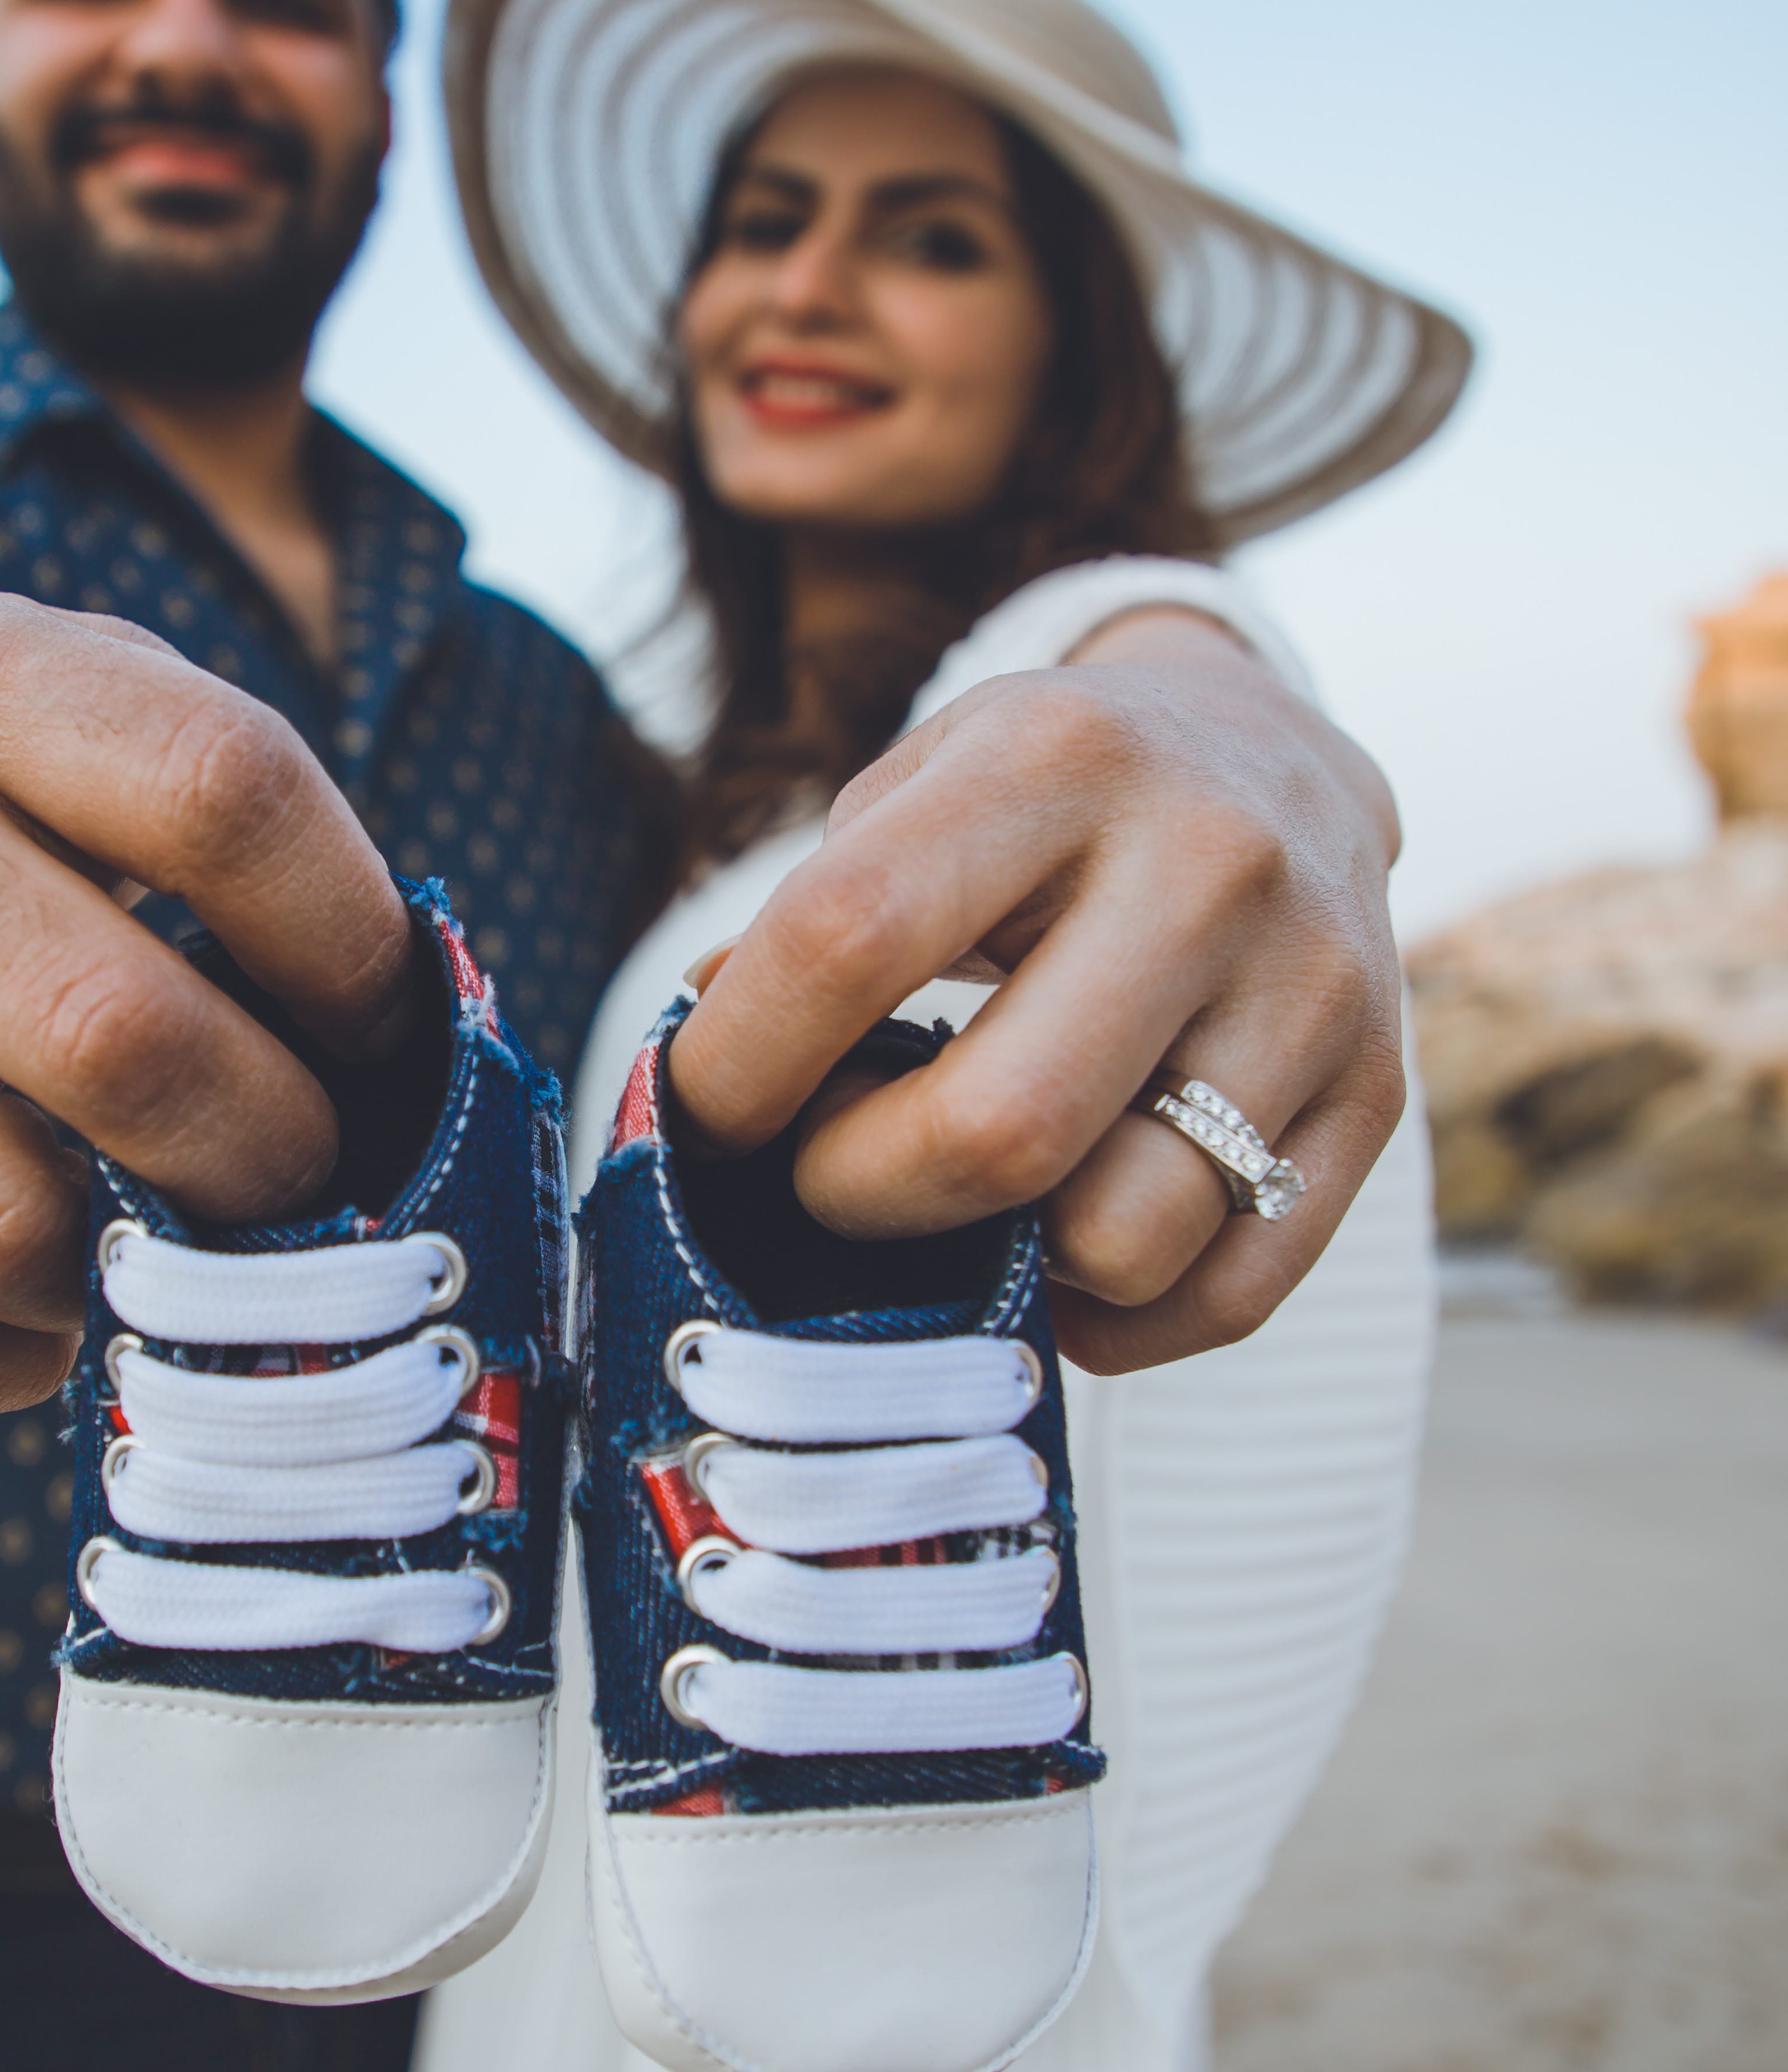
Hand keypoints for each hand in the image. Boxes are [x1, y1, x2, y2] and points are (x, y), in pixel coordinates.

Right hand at [0, 599, 416, 1411]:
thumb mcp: (88, 714)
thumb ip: (248, 831)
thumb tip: (423, 1061)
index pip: (229, 798)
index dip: (352, 943)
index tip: (386, 1022)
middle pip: (125, 1040)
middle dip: (269, 1146)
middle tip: (301, 1169)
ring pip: (3, 1226)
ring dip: (130, 1268)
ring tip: (161, 1232)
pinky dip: (9, 1353)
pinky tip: (43, 1293)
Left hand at [665, 627, 1405, 1373]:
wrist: (1273, 751)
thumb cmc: (1049, 797)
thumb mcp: (919, 791)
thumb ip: (807, 931)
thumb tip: (696, 1102)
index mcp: (1055, 758)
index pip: (849, 938)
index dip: (738, 1063)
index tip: (707, 1111)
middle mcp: (1208, 863)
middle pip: (997, 1131)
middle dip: (859, 1194)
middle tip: (823, 1172)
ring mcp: (1312, 988)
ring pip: (1124, 1236)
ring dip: (1002, 1260)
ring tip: (960, 1194)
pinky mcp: (1375, 1094)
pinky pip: (1229, 1293)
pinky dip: (1115, 1320)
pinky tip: (1054, 1254)